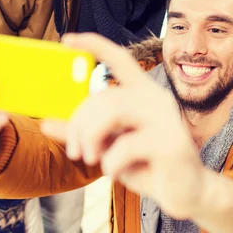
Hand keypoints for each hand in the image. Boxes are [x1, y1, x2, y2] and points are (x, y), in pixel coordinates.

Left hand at [41, 33, 205, 219]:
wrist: (186, 192)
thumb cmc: (147, 165)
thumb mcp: (110, 147)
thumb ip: (84, 133)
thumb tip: (46, 123)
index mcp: (144, 93)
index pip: (120, 58)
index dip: (94, 45)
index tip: (67, 40)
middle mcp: (157, 99)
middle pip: (104, 96)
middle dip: (79, 125)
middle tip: (75, 151)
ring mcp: (166, 119)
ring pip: (112, 111)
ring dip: (90, 138)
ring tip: (89, 159)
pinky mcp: (170, 143)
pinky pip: (125, 146)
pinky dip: (110, 163)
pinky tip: (114, 173)